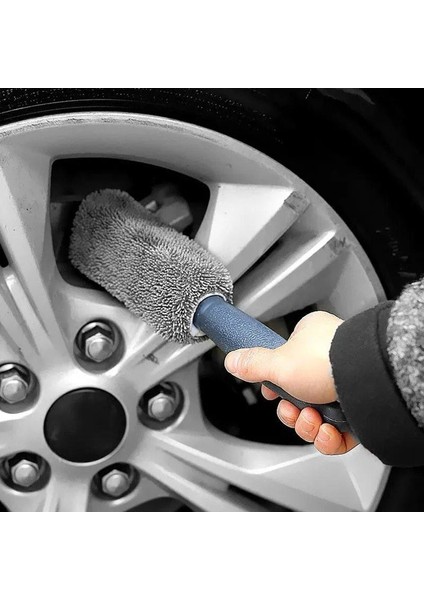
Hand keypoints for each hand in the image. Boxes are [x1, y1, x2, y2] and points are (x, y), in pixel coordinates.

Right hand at [224, 311, 357, 454]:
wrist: (368, 380)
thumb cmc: (326, 360)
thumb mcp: (277, 362)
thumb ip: (252, 364)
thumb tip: (232, 360)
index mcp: (310, 340)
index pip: (285, 365)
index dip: (275, 386)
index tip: (272, 394)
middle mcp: (329, 362)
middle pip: (299, 397)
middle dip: (292, 413)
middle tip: (293, 411)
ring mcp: (347, 387)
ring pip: (318, 417)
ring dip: (309, 427)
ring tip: (314, 423)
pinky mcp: (362, 410)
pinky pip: (340, 431)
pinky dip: (331, 438)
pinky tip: (329, 434)